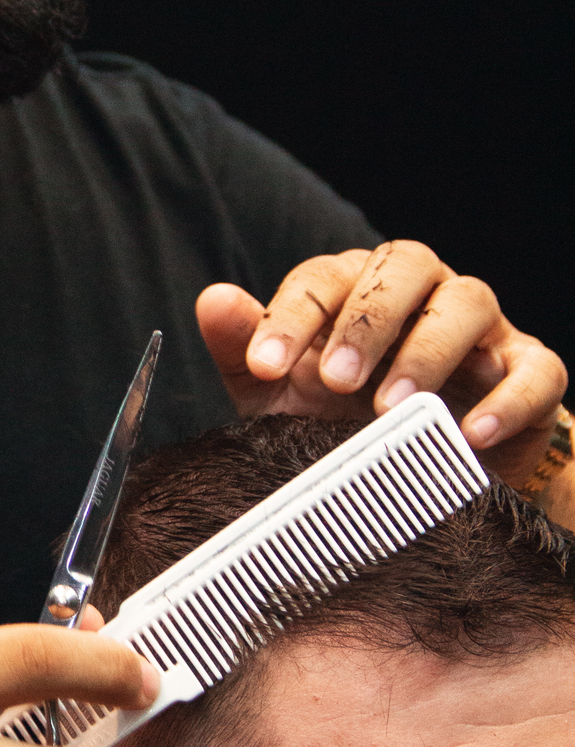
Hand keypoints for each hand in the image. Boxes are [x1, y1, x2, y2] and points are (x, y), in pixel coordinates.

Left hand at [196, 240, 566, 488]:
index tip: (264, 365)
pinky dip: (509, 399)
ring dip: (428, 351)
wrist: (429, 479)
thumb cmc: (345, 422)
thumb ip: (248, 350)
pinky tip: (471, 436)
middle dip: (365, 322)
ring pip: (469, 302)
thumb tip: (212, 299)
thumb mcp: (285, 395)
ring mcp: (484, 328)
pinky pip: (534, 369)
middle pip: (404, 267)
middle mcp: (424, 291)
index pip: (325, 277)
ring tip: (392, 409)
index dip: (293, 316)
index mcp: (359, 286)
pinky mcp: (531, 371)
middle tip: (334, 381)